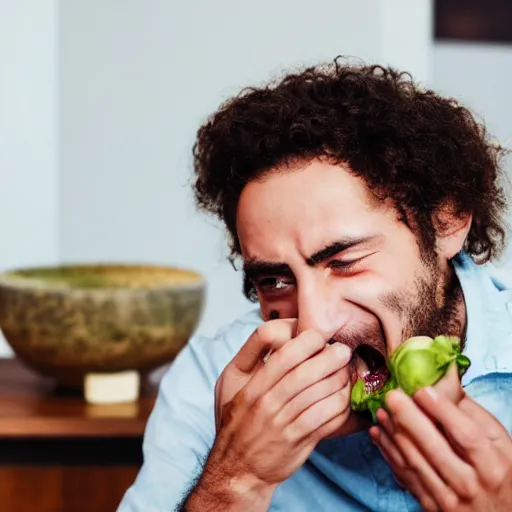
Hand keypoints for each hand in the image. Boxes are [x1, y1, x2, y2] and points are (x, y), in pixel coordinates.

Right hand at [207, 319, 351, 494]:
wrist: (238, 468)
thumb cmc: (236, 419)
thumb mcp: (230, 382)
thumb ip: (250, 354)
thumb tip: (276, 329)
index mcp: (251, 387)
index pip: (284, 357)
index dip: (307, 342)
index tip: (319, 336)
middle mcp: (267, 405)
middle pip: (306, 375)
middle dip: (330, 358)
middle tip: (343, 350)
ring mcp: (285, 425)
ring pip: (321, 396)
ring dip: (340, 380)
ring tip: (346, 371)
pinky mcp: (300, 441)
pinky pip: (328, 419)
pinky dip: (341, 404)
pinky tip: (344, 395)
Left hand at [369, 368, 511, 510]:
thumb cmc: (500, 473)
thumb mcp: (498, 442)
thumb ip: (470, 412)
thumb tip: (444, 376)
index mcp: (492, 463)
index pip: (465, 435)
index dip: (441, 410)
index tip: (421, 389)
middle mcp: (470, 484)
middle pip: (434, 448)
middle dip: (409, 418)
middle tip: (392, 395)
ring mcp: (449, 499)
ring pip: (414, 462)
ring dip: (393, 433)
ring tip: (381, 411)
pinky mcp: (430, 507)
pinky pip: (405, 477)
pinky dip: (388, 454)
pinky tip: (378, 433)